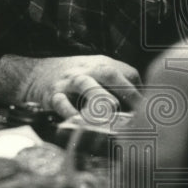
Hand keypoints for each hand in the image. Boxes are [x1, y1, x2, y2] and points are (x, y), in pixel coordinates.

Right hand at [0, 53, 140, 118]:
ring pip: (86, 84)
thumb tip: (144, 111)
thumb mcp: (97, 74)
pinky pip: (61, 103)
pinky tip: (79, 123)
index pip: (128, 74)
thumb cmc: (74, 79)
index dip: (141, 92)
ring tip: (110, 111)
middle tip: (138, 111)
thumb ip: (119, 86)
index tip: (152, 112)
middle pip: (109, 73)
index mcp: (103, 64)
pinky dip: (70, 113)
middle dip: (126, 91)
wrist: (34, 74)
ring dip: (99, 97)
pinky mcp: (52, 94)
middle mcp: (88, 70)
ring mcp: (69, 81)